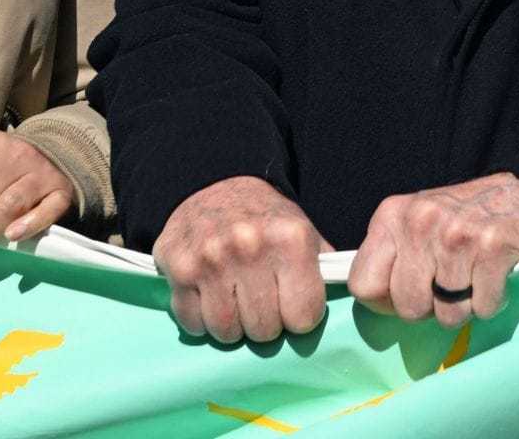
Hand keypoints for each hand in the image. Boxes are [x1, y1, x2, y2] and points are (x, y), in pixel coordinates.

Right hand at [154, 177, 331, 343]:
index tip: (294, 307)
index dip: (301, 317)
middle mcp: (251, 247)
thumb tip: (338, 299)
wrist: (216, 185)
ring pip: (227, 332)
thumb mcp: (304, 231)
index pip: (305, 316)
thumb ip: (322, 267)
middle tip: (263, 305)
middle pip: (264, 329)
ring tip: (238, 304)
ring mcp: (212, 259)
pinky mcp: (179, 269)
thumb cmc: (266, 219)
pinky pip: (193, 324)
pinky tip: (211, 300)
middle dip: (266, 324)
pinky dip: (202, 322)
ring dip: (233, 327)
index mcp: (291, 239)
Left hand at [348, 173, 518, 329]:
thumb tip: (375, 303)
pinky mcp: (494, 248)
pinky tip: (496, 277)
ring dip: (465, 306)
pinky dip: (492, 301)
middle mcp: (421, 221)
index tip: (409, 293)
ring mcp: (458, 235)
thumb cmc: (467, 218)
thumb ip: (393, 255)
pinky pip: (482, 307)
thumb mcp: (418, 222)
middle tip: (449, 286)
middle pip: (409, 307)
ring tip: (475, 279)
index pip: (363, 284)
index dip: (386, 302)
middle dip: (431, 308)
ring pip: (448, 314)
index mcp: (393, 215)